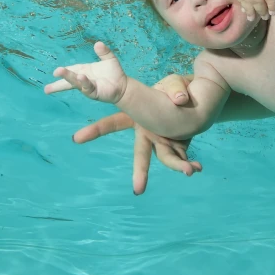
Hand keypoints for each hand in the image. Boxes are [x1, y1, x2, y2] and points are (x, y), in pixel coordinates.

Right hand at [45, 41, 127, 103]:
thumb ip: (104, 52)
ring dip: (68, 78)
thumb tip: (98, 43)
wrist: (124, 86)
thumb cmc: (114, 73)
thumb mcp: (110, 59)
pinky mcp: (95, 92)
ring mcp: (88, 86)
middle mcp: (84, 79)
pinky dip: (84, 82)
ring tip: (59, 72)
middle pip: (69, 80)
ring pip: (76, 83)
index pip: (72, 70)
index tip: (55, 72)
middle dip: (60, 80)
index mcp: (84, 71)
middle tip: (47, 87)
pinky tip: (81, 77)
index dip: (64, 71)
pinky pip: (88, 87)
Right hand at [73, 73, 200, 194]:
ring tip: (190, 170)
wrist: (195, 100)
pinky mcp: (178, 147)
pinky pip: (183, 159)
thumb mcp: (174, 83)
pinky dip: (191, 164)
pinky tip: (198, 167)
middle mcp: (149, 134)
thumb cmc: (175, 89)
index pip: (114, 123)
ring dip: (179, 166)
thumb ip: (176, 88)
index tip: (77, 138)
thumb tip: (180, 99)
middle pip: (141, 154)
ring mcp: (163, 143)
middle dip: (140, 172)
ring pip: (167, 159)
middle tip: (138, 190)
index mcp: (139, 118)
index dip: (96, 130)